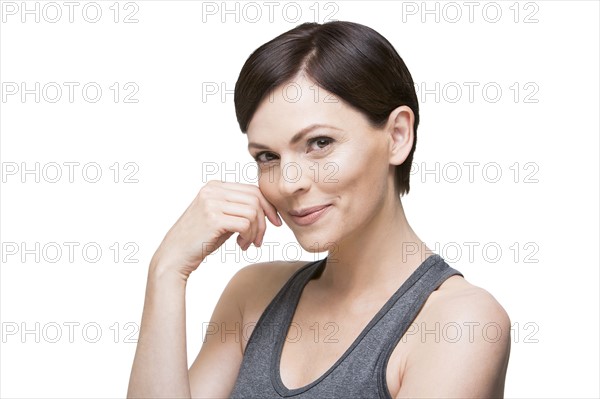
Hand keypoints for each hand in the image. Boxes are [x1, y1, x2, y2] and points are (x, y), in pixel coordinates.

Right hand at [151, 180, 281, 278]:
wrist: (174, 256)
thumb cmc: (199, 239)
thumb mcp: (220, 217)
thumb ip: (238, 209)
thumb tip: (267, 209)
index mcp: (215, 186)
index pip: (252, 189)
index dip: (268, 206)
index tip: (275, 222)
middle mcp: (213, 190)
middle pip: (255, 198)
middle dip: (264, 220)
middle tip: (260, 239)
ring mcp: (212, 203)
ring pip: (252, 212)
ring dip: (256, 231)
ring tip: (248, 244)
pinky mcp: (213, 219)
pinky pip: (245, 224)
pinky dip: (249, 236)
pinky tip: (241, 245)